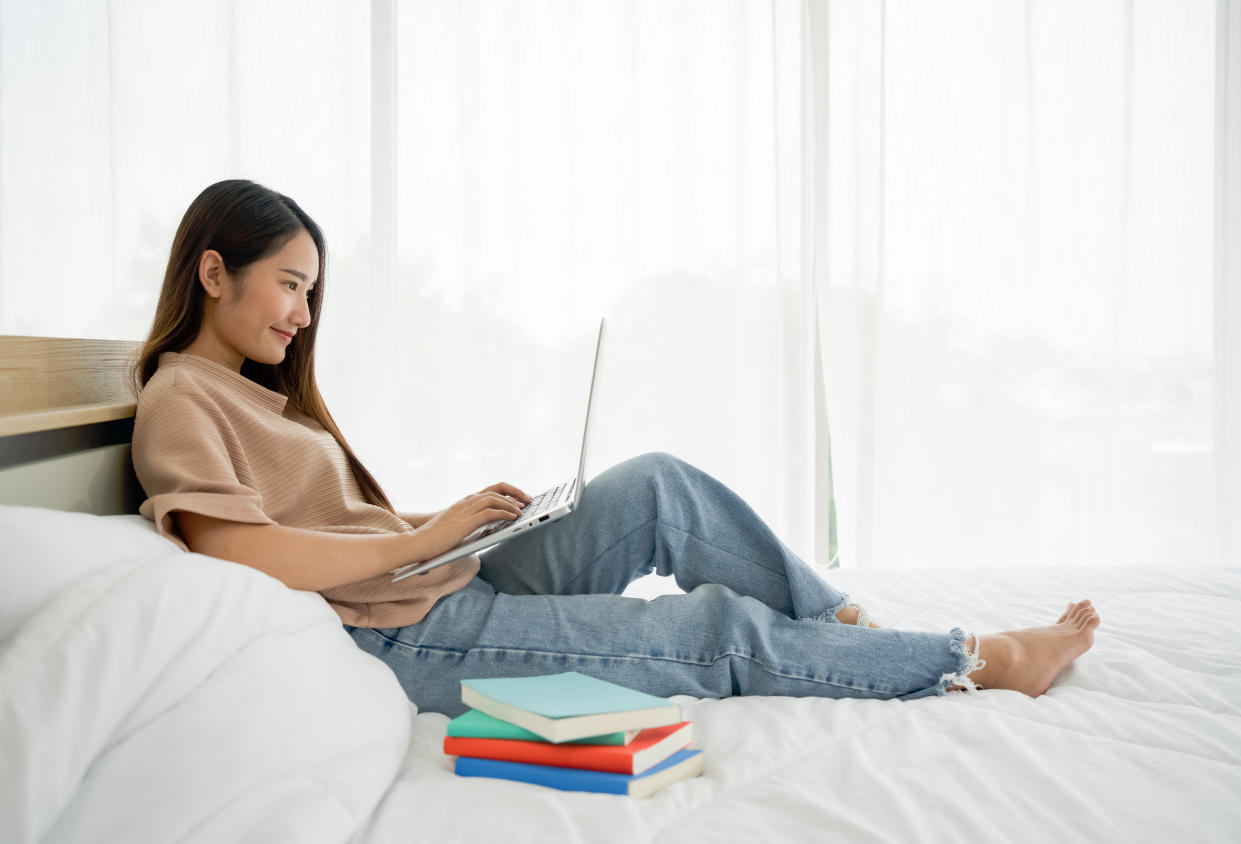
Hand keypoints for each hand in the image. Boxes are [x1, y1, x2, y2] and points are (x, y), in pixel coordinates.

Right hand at [414, 483, 532, 561]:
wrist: (417, 543)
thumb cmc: (434, 540)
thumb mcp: (455, 529)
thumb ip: (469, 526)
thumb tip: (486, 531)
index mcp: (463, 503)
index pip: (489, 490)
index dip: (507, 492)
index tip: (519, 498)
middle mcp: (465, 502)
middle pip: (496, 489)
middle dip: (514, 493)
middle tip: (528, 500)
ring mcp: (465, 510)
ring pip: (494, 498)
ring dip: (512, 503)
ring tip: (523, 510)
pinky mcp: (466, 522)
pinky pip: (490, 513)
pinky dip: (505, 513)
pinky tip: (514, 518)